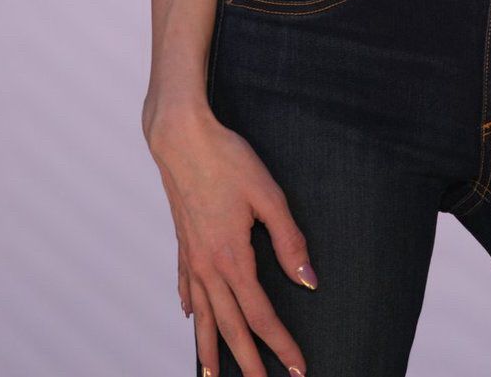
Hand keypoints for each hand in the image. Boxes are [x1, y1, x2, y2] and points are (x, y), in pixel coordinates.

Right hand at [146, 103, 316, 376]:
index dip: (280, 345)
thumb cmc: (228, 159)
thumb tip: (308, 280)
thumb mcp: (268, 195)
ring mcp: (192, 256)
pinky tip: (192, 316)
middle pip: (230, 326)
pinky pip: (186, 285)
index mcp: (232, 258)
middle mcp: (208, 266)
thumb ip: (289, 240)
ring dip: (209, 348)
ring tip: (211, 376)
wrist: (181, 137)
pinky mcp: (183, 241)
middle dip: (246, 362)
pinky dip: (192, 307)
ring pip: (203, 314)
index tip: (297, 369)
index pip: (260, 316)